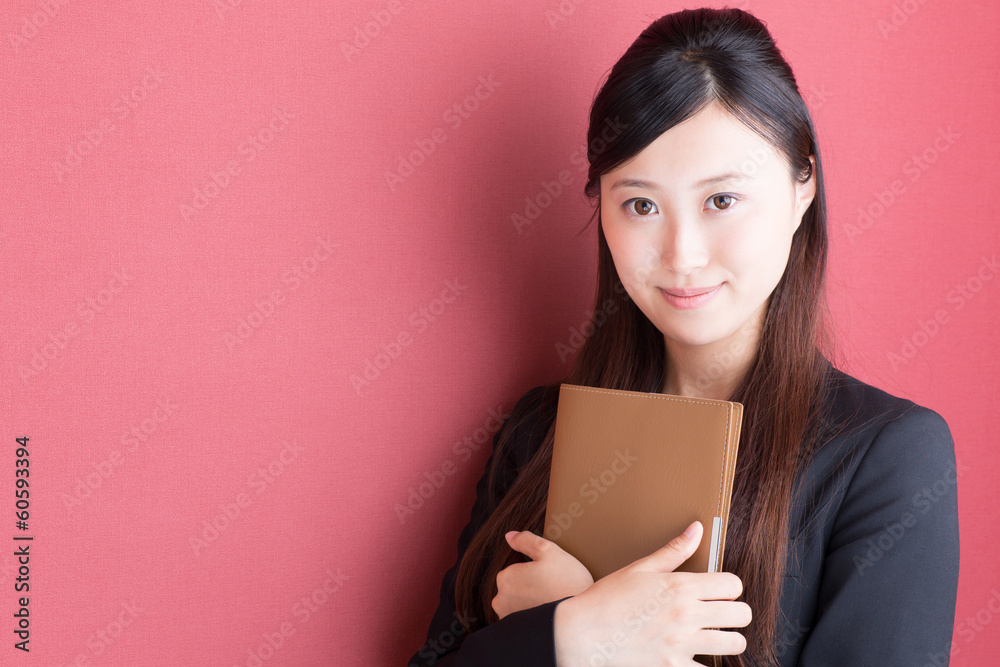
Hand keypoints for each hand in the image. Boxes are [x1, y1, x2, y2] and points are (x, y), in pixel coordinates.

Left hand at [491, 530, 595, 619]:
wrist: (580, 618)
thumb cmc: (566, 583)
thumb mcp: (548, 551)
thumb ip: (526, 540)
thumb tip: (509, 536)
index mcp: (506, 578)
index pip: (512, 569)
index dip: (531, 570)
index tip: (546, 575)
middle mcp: (501, 600)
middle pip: (513, 586)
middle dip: (528, 586)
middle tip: (550, 587)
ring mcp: (508, 618)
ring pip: (517, 603)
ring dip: (529, 601)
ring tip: (550, 600)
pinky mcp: (517, 632)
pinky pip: (521, 619)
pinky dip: (531, 615)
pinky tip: (547, 613)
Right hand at [553, 521, 751, 665]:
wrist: (580, 635)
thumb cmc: (607, 600)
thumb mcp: (640, 568)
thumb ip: (674, 550)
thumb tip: (697, 529)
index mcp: (680, 586)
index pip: (733, 584)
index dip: (730, 587)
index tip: (720, 591)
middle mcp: (686, 615)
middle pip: (741, 614)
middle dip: (735, 612)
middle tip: (721, 613)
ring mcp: (682, 644)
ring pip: (734, 643)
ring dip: (727, 639)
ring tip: (712, 635)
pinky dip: (704, 664)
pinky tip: (693, 655)